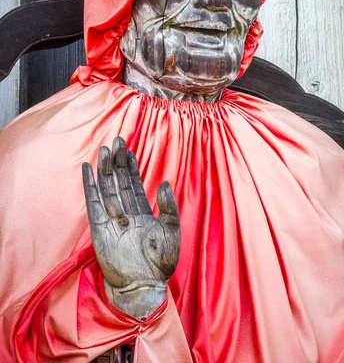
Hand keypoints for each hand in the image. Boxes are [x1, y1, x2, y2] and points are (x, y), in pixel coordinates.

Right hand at [82, 137, 179, 318]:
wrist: (143, 287)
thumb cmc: (160, 264)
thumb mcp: (172, 233)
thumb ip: (168, 207)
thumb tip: (164, 183)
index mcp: (143, 213)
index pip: (134, 184)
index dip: (131, 166)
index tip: (128, 148)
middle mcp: (126, 213)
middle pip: (119, 182)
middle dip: (118, 162)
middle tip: (116, 140)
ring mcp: (112, 220)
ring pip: (107, 188)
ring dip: (105, 169)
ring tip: (105, 149)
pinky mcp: (99, 228)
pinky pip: (93, 203)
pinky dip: (90, 186)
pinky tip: (87, 170)